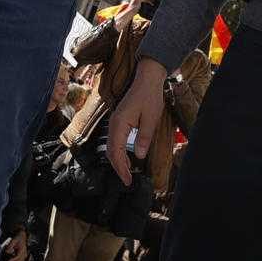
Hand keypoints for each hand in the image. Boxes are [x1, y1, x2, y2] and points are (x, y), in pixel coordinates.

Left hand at [3, 229, 27, 260]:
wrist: (23, 237)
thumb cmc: (18, 238)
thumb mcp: (14, 240)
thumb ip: (10, 245)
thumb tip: (7, 251)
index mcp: (22, 249)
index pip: (18, 256)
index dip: (13, 259)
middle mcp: (24, 254)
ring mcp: (24, 256)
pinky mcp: (22, 257)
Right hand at [106, 58, 168, 186]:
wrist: (147, 79)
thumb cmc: (150, 97)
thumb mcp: (151, 119)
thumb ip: (143, 137)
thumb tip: (138, 156)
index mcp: (120, 123)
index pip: (116, 151)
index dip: (121, 168)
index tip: (127, 180)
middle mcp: (114, 124)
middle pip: (110, 151)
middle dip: (118, 167)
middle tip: (127, 181)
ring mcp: (115, 122)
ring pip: (112, 146)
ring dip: (118, 160)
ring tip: (128, 173)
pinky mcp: (119, 121)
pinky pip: (115, 140)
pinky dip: (119, 152)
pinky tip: (127, 158)